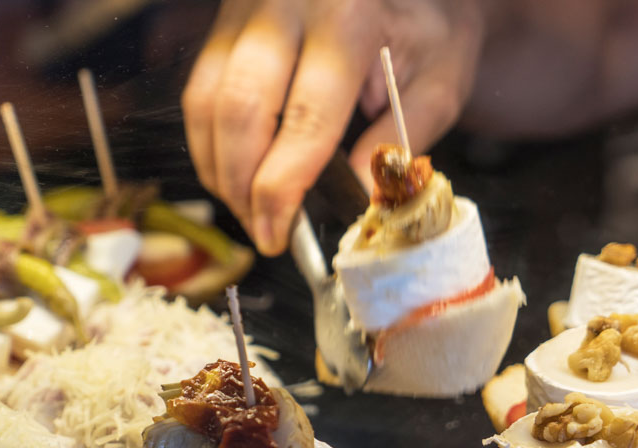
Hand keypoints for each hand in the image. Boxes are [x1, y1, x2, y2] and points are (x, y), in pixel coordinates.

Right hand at [182, 0, 488, 255]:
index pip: (304, 119)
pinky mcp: (225, 24)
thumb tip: (359, 199)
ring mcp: (247, 12)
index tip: (278, 235)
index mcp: (348, 18)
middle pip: (239, 111)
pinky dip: (210, 144)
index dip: (283, 188)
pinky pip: (199, 92)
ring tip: (249, 210)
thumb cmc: (424, 27)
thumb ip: (401, 140)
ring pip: (206, 103)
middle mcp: (287, 7)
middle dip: (242, 187)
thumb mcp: (438, 81)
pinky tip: (236, 174)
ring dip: (220, 170)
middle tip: (262, 232)